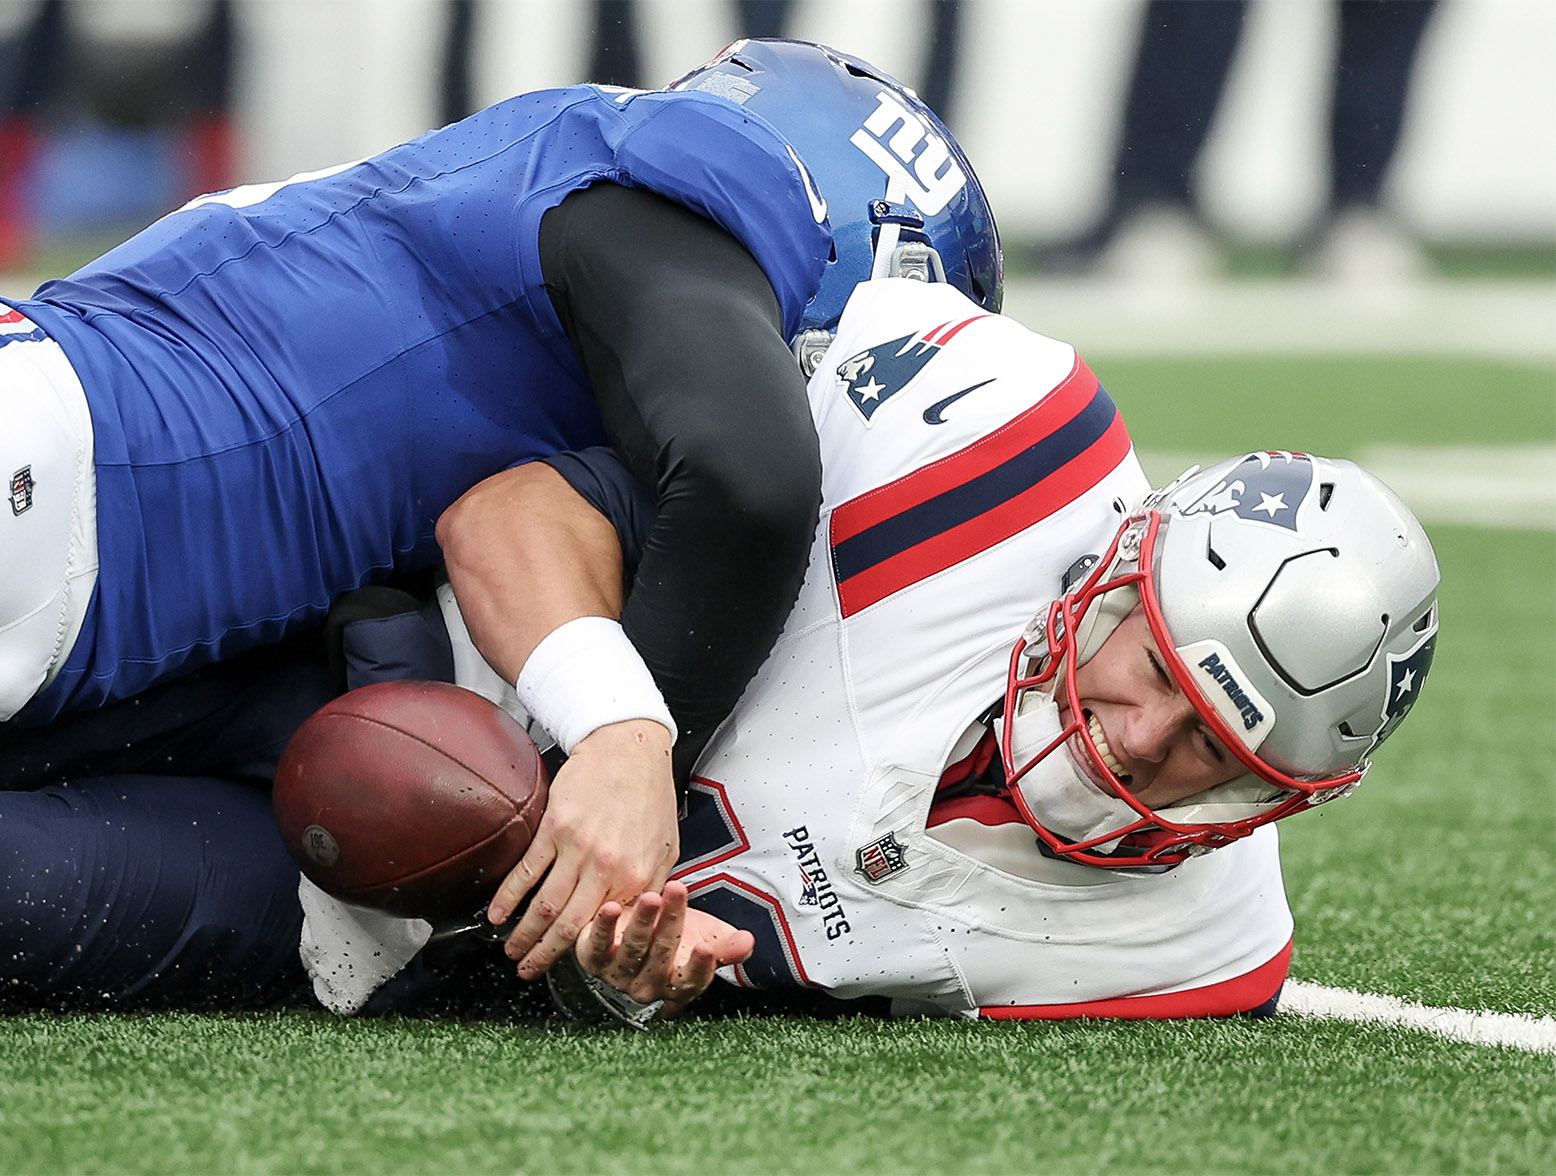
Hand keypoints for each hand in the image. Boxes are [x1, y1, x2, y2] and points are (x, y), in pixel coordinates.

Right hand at [487, 719, 678, 978]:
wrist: (630, 749)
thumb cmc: (651, 797)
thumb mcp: (665, 850)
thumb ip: (648, 889)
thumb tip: (632, 922)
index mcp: (636, 878)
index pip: (607, 930)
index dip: (585, 955)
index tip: (571, 972)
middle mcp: (606, 868)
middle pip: (569, 926)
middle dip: (545, 955)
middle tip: (528, 972)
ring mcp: (577, 849)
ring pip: (544, 905)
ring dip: (524, 934)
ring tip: (511, 953)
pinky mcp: (554, 828)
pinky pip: (527, 871)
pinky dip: (508, 897)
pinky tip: (497, 915)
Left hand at [575, 880, 755, 1017]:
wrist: (636, 927)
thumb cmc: (675, 933)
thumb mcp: (707, 936)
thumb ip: (728, 944)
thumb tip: (747, 943)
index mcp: (677, 985)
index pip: (690, 982)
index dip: (699, 966)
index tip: (707, 946)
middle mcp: (646, 986)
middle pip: (661, 958)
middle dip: (671, 923)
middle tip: (678, 892)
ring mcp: (618, 975)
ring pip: (632, 950)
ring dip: (642, 923)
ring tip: (651, 898)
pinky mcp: (592, 958)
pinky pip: (598, 945)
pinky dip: (604, 927)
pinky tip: (611, 908)